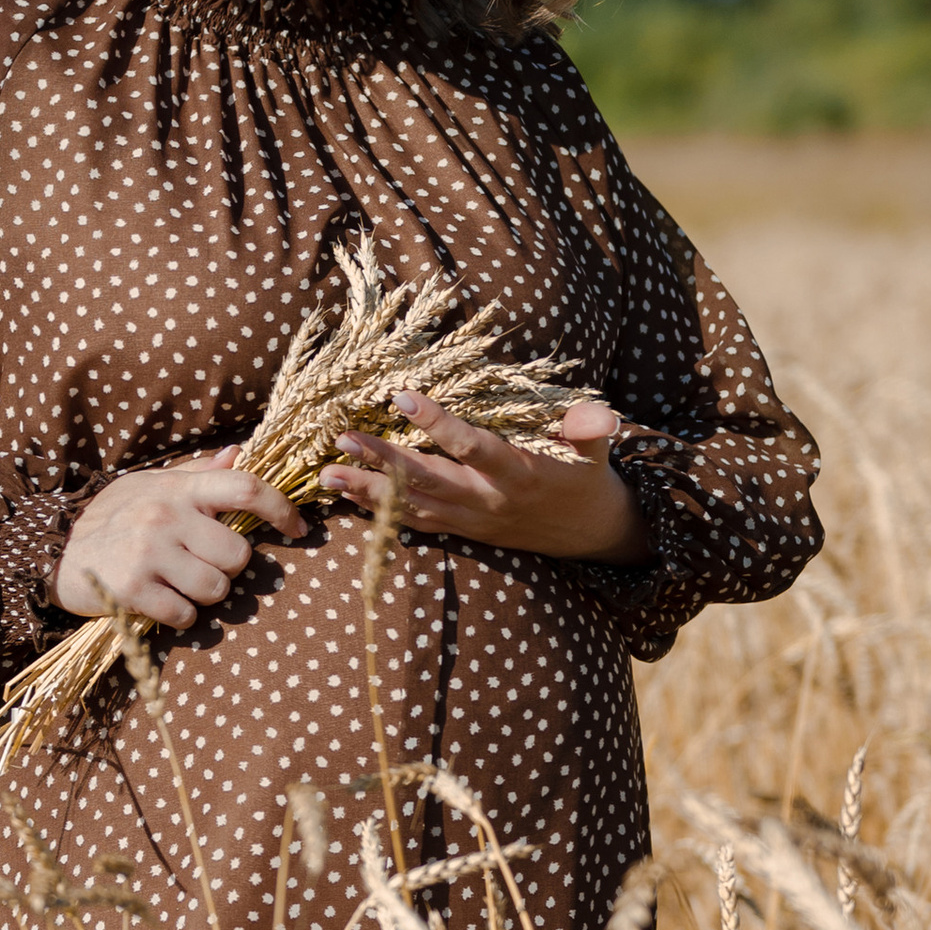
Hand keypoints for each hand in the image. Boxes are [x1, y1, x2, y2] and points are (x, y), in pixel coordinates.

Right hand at [55, 454, 311, 629]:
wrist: (54, 550)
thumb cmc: (113, 517)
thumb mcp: (151, 484)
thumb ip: (197, 475)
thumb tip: (238, 454)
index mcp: (178, 488)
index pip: (245, 489)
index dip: (282, 509)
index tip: (299, 529)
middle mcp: (166, 516)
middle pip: (238, 555)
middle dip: (228, 569)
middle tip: (202, 566)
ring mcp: (149, 553)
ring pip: (216, 589)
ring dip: (204, 596)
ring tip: (178, 585)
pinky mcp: (133, 590)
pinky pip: (187, 616)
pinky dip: (181, 617)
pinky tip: (161, 604)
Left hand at [317, 396, 651, 564]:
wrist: (588, 533)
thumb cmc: (586, 475)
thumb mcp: (595, 450)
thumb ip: (590, 429)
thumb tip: (605, 416)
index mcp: (518, 473)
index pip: (472, 446)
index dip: (437, 424)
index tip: (401, 396)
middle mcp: (487, 500)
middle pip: (427, 479)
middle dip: (382, 461)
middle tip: (341, 439)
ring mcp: (470, 519)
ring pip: (411, 506)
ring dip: (366, 489)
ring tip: (325, 473)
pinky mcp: (460, 530)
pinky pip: (412, 522)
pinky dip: (377, 510)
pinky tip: (344, 494)